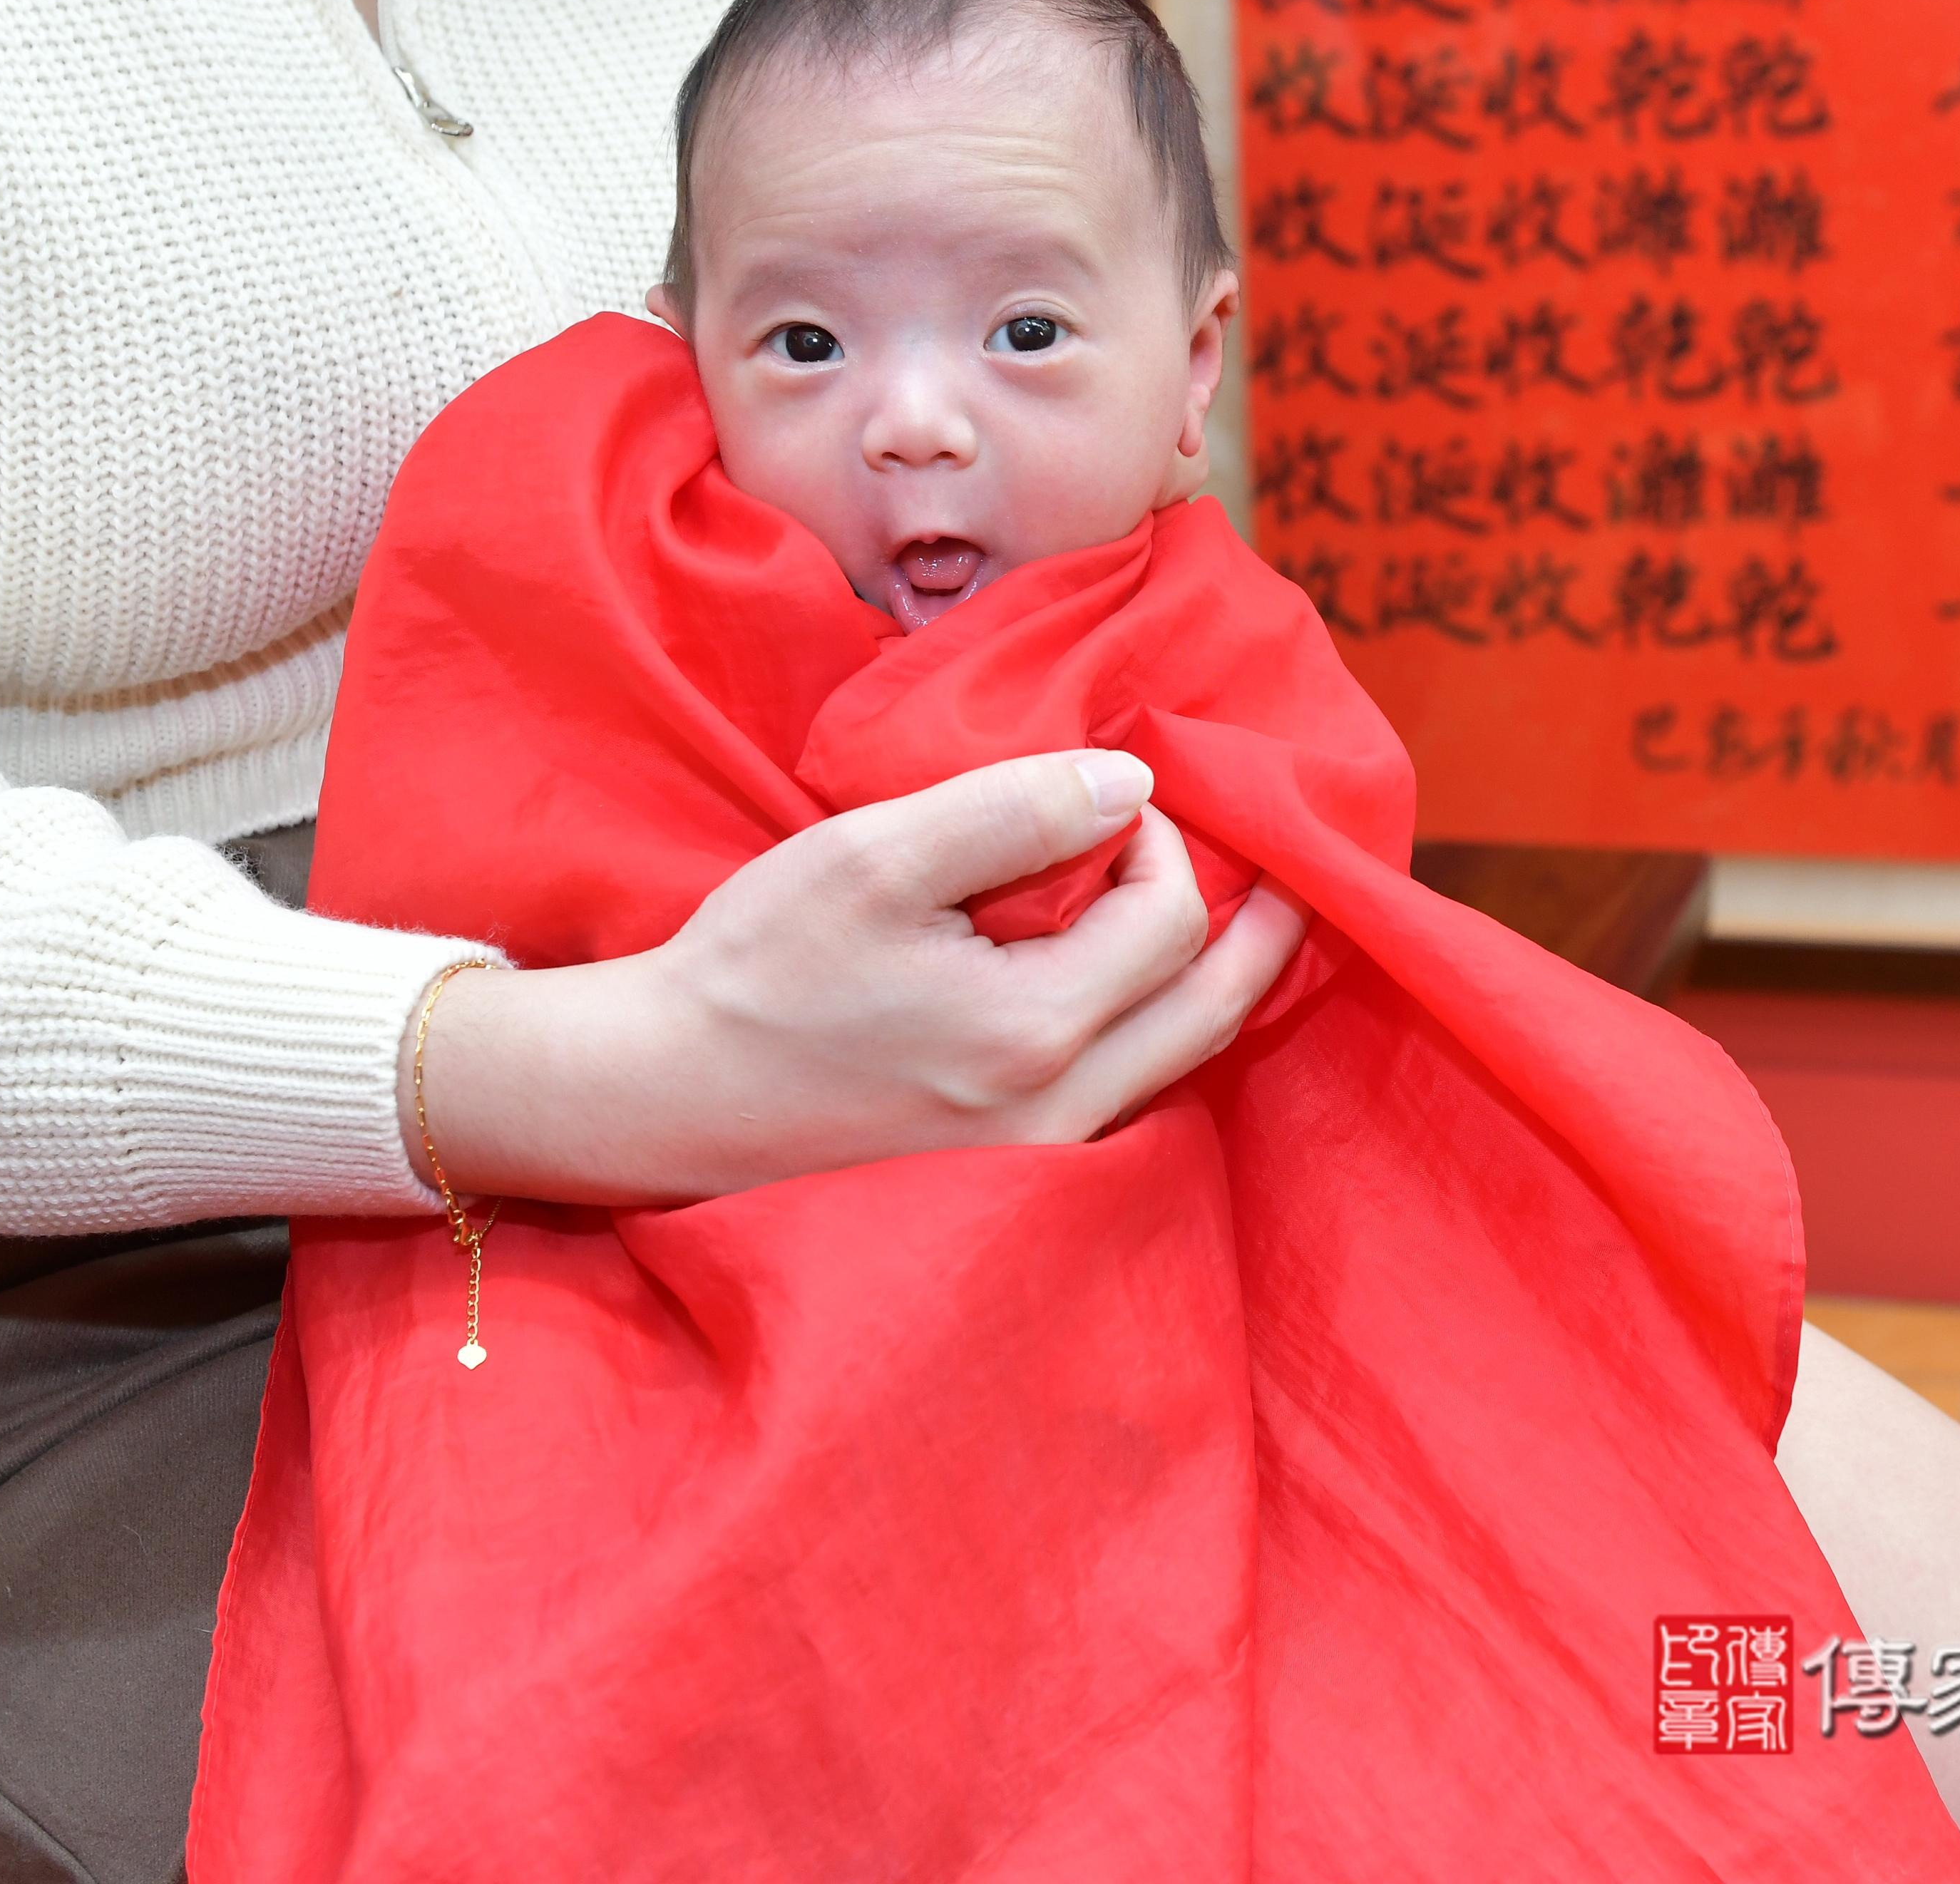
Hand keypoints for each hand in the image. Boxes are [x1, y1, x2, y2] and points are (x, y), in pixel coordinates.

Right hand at [412, 751, 1308, 1203]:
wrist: (660, 1096)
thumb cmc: (756, 969)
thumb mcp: (874, 858)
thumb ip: (1010, 811)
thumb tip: (1130, 786)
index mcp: (1034, 1036)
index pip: (1169, 920)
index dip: (1161, 842)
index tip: (1112, 799)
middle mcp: (1060, 1117)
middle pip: (1213, 1014)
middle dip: (1261, 930)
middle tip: (1299, 872)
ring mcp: (1037, 1160)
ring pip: (1177, 1065)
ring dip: (1213, 985)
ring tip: (1244, 922)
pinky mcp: (1004, 1174)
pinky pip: (1125, 1098)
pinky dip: (1157, 1033)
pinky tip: (1145, 991)